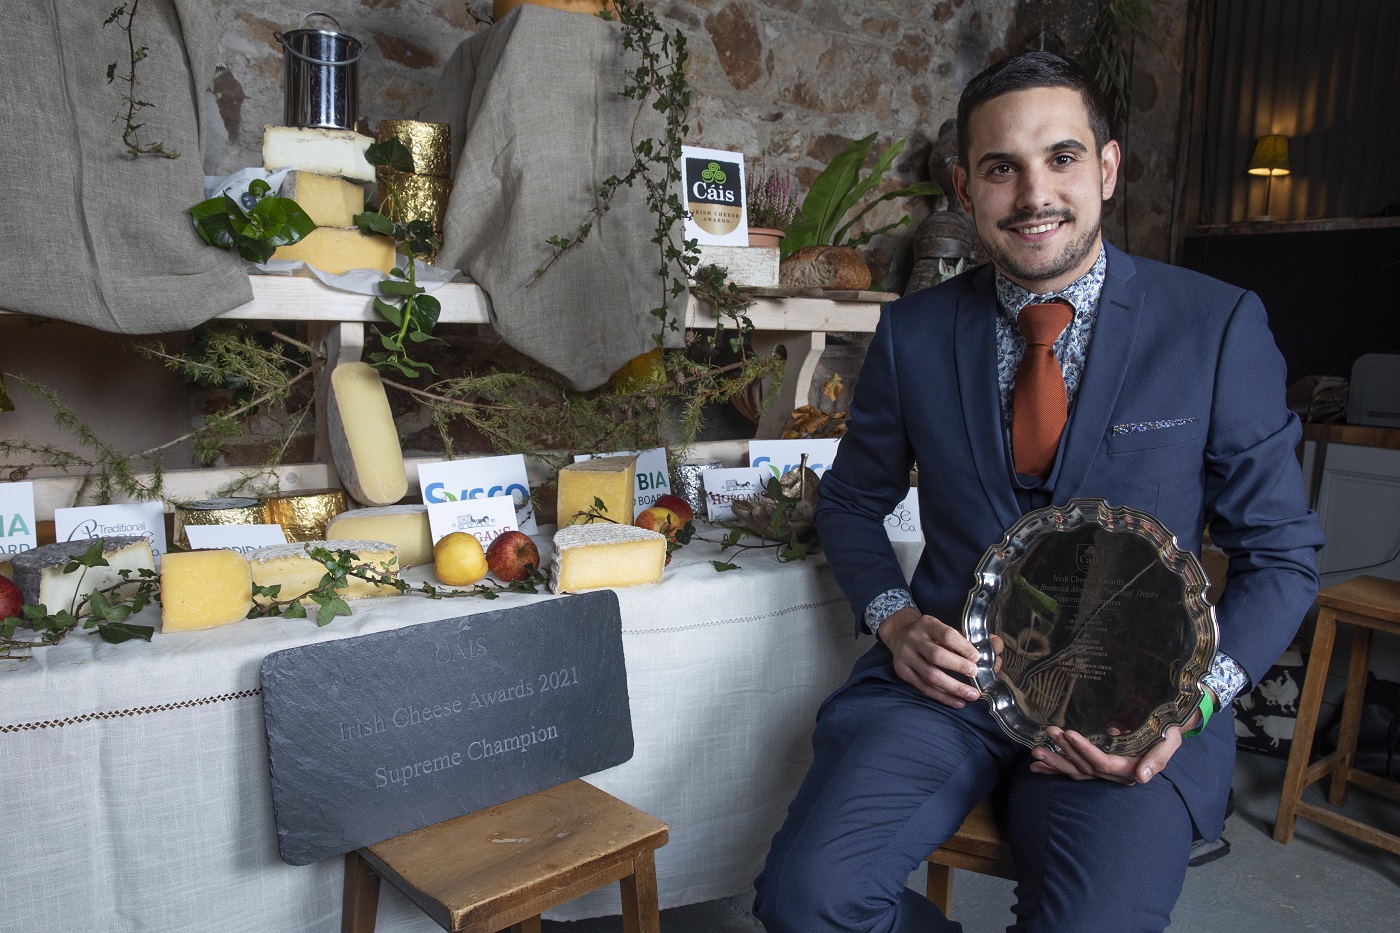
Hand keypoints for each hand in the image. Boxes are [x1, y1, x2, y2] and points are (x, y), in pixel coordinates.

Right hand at [879, 608, 1000, 707]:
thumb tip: (994, 647)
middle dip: (959, 666)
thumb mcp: (941, 628)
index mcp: (927, 624)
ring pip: (930, 675)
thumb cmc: (928, 633)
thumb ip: (962, 639)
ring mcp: (906, 656)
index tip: (977, 657)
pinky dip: (943, 697)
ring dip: (954, 687)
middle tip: (975, 674)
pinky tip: (958, 701)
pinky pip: (924, 688)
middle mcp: (914, 639)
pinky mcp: (902, 671)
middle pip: (936, 656)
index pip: (947, 635)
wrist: (899, 634)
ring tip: (972, 694)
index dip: (963, 647)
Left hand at [1028, 688, 1215, 783]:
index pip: (1103, 763)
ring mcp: (1104, 772)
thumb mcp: (1169, 742)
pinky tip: (1037, 766)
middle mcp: (1115, 775)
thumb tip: (1142, 777)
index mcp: (1130, 769)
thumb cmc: (1168, 732)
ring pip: (1076, 770)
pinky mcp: (1096, 767)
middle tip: (1048, 734)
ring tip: (1035, 752)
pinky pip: (1074, 770)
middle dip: (1065, 752)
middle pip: (1085, 767)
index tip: (1069, 734)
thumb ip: (1157, 759)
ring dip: (1055, 762)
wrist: (1165, 731)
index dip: (1085, 750)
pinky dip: (1055, 768)